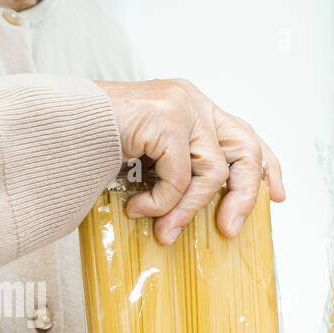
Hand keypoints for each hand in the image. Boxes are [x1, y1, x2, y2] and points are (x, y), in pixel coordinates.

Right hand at [96, 79, 285, 243]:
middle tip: (229, 230)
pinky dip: (164, 202)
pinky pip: (182, 177)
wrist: (56, 130)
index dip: (267, 167)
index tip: (277, 197)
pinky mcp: (166, 118)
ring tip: (164, 230)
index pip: (245, 134)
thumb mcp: (152, 163)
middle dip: (244, 196)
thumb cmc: (97, 149)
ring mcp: (182, 106)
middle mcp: (193, 102)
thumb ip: (184, 172)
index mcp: (194, 108)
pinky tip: (140, 209)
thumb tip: (216, 214)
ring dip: (189, 210)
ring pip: (214, 172)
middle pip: (246, 151)